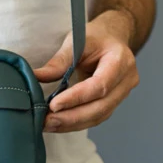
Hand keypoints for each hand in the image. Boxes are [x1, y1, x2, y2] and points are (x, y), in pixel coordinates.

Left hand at [34, 9, 139, 132]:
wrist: (112, 39)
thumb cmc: (96, 38)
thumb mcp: (76, 42)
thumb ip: (58, 61)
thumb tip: (36, 77)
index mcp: (120, 61)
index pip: (99, 86)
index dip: (76, 98)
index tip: (53, 105)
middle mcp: (126, 80)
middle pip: (100, 107)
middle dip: (71, 117)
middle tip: (47, 121)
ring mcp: (122, 94)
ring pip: (98, 117)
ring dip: (71, 124)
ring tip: (49, 125)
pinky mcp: (113, 103)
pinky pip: (95, 118)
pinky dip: (76, 123)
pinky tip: (58, 124)